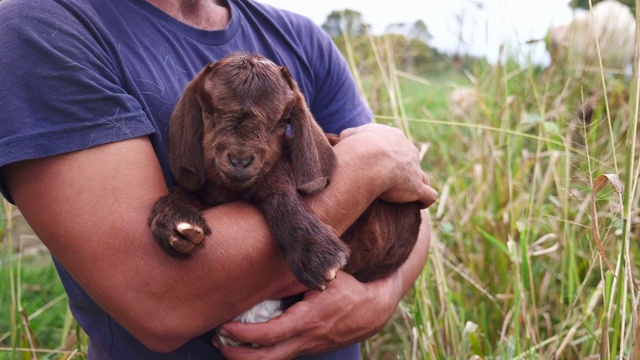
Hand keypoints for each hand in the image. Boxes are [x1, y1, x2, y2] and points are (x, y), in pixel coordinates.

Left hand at [212, 273, 392, 359]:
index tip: (224, 325)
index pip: (269, 334)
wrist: (371, 311)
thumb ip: (294, 279)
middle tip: (218, 341)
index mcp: (308, 319)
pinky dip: (261, 354)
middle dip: (237, 354)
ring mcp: (307, 348)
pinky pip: (280, 357)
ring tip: (226, 344)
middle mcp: (306, 339)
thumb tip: (264, 278)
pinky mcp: (308, 350)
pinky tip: (249, 344)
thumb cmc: (346, 290)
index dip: (243, 334)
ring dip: (246, 357)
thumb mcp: (322, 278)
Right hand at [337, 124, 437, 207]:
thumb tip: (342, 139)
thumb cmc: (354, 148)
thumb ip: (349, 137)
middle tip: (392, 179)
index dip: (389, 154)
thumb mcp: (348, 137)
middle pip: (411, 158)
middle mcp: (408, 150)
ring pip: (422, 176)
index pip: (395, 144)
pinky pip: (428, 195)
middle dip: (404, 167)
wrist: (365, 160)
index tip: (380, 163)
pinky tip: (420, 206)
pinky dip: (425, 200)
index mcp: (393, 137)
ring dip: (418, 183)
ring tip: (410, 194)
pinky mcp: (417, 188)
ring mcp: (415, 169)